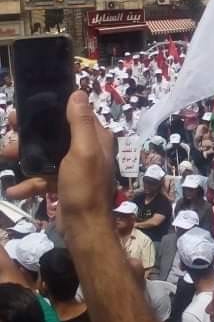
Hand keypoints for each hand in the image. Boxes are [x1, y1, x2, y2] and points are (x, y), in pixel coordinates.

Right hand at [8, 92, 114, 236]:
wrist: (84, 229)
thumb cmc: (84, 187)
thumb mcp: (83, 151)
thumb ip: (80, 122)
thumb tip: (78, 92)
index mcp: (96, 138)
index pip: (75, 114)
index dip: (54, 108)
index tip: (30, 106)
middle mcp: (87, 150)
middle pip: (56, 134)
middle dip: (33, 132)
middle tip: (10, 125)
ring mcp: (75, 169)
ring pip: (47, 155)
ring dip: (25, 156)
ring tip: (3, 154)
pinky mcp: (65, 185)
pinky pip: (44, 178)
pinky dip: (29, 183)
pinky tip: (13, 190)